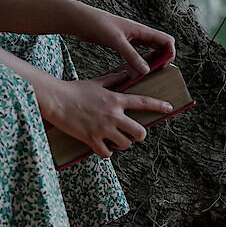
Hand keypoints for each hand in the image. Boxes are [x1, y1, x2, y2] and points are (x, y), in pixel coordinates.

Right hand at [35, 74, 174, 157]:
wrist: (56, 100)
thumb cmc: (75, 90)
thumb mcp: (97, 82)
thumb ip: (114, 79)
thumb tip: (126, 73)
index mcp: (116, 99)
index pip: (143, 102)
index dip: (158, 105)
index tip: (169, 108)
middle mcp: (113, 115)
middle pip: (139, 132)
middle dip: (139, 135)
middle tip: (134, 135)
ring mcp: (103, 128)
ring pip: (125, 144)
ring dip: (122, 144)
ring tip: (115, 140)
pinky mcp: (91, 139)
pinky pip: (106, 153)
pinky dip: (106, 152)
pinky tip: (103, 148)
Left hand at [69, 4, 175, 76]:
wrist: (82, 19)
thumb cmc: (99, 24)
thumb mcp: (117, 41)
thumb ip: (132, 56)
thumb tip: (146, 70)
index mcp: (141, 30)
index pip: (167, 40)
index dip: (170, 53)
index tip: (164, 66)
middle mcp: (139, 33)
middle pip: (161, 45)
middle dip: (164, 58)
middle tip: (158, 73)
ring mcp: (131, 38)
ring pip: (150, 49)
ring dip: (153, 60)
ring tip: (149, 74)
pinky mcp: (123, 42)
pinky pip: (138, 52)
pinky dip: (141, 61)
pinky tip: (135, 70)